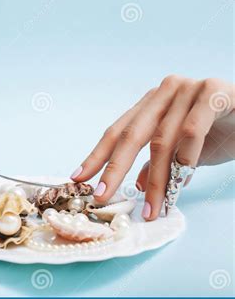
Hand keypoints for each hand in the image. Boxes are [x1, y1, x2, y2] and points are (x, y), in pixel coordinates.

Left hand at [71, 75, 233, 219]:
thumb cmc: (219, 133)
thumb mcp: (181, 153)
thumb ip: (157, 165)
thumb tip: (135, 186)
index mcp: (151, 104)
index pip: (117, 131)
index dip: (96, 156)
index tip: (78, 179)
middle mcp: (163, 92)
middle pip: (130, 134)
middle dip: (114, 169)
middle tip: (102, 197)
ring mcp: (187, 89)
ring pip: (161, 140)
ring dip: (155, 179)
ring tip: (151, 209)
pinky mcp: (213, 92)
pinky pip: (191, 132)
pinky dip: (184, 160)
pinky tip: (180, 183)